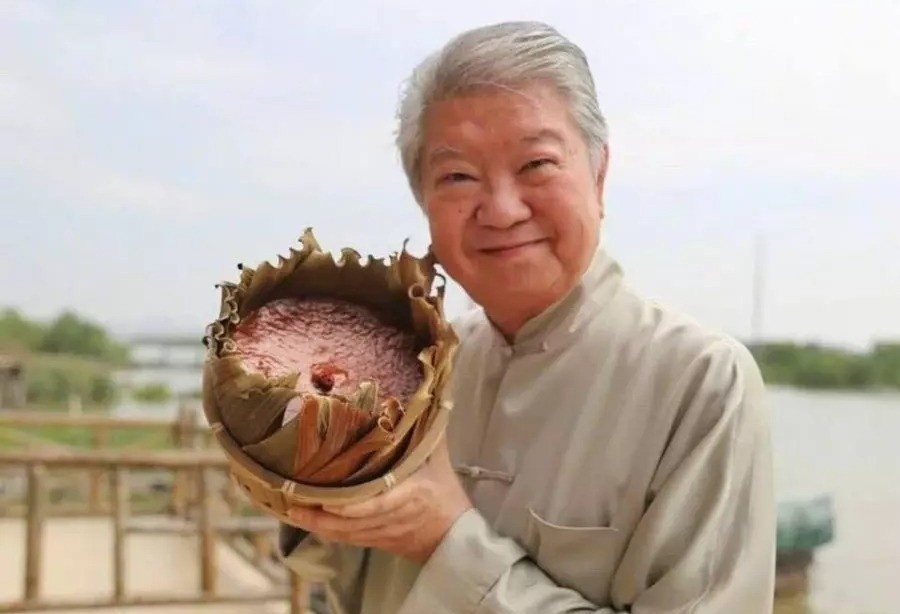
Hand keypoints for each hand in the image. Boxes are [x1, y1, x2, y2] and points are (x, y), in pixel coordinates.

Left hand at [285, 438, 472, 563]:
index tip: (326, 501)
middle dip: (321, 517)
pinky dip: (327, 532)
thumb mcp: (437, 456)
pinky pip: (347, 540)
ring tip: (291, 511)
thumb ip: (425, 427)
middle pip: (352, 522)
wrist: (453, 535)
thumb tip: (424, 392)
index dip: (352, 506)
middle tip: (292, 503)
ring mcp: (382, 532)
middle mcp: (393, 517)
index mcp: (411, 494)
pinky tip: (307, 522)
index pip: (379, 503)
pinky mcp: (375, 542)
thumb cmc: (444, 491)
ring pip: (346, 534)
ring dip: (317, 526)